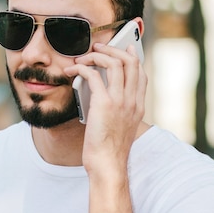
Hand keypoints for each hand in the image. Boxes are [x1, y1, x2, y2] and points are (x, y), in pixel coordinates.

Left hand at [65, 41, 146, 173]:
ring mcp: (120, 101)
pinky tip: (72, 71)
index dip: (133, 57)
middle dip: (114, 49)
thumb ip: (116, 110)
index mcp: (138, 107)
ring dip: (97, 55)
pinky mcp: (104, 104)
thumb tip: (99, 94)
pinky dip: (81, 68)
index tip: (124, 49)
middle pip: (130, 62)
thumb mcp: (119, 127)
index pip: (141, 74)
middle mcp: (132, 101)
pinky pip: (93, 75)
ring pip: (114, 63)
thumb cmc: (109, 150)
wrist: (107, 165)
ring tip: (83, 57)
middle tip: (99, 47)